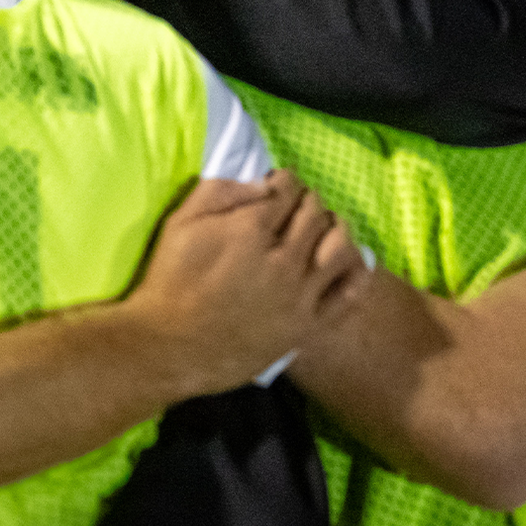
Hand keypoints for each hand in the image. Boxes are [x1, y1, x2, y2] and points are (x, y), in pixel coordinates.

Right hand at [122, 169, 366, 395]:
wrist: (171, 346)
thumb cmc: (168, 283)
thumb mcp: (178, 225)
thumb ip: (219, 193)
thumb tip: (261, 184)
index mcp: (250, 229)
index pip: (285, 189)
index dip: (284, 179)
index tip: (279, 181)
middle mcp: (283, 258)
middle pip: (314, 214)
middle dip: (308, 199)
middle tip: (298, 202)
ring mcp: (300, 293)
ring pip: (340, 246)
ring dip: (337, 227)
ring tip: (326, 226)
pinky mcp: (308, 324)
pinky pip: (349, 293)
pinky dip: (357, 270)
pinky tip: (348, 261)